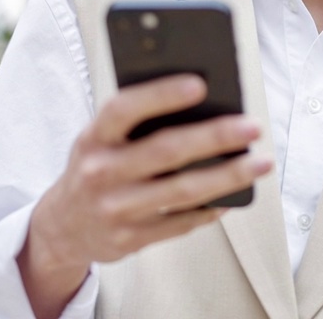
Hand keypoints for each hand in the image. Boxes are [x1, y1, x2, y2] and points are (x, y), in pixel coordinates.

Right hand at [18, 74, 271, 316]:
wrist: (62, 227)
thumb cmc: (97, 166)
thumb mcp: (101, 138)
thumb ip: (136, 122)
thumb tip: (202, 104)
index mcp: (94, 137)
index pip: (125, 108)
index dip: (161, 95)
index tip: (200, 83)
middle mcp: (101, 172)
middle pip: (166, 151)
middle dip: (215, 137)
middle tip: (251, 127)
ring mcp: (116, 209)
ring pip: (182, 191)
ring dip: (228, 176)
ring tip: (260, 163)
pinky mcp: (131, 239)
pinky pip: (182, 222)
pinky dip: (212, 207)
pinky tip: (235, 195)